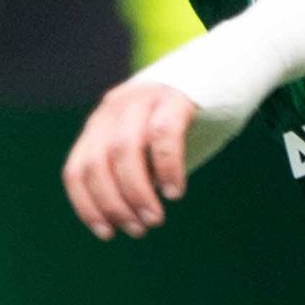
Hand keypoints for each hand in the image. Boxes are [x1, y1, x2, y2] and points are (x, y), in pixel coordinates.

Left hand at [61, 79, 208, 240]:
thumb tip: (127, 216)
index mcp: (101, 123)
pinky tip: (175, 192)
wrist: (227, 70)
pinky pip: (162, 135)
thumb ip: (135, 172)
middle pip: (97, 163)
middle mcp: (115, 108)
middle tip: (137, 229)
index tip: (107, 234)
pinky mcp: (176, 97)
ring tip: (155, 218)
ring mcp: (143, 98)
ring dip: (136, 192)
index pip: (77, 170)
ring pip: (123, 150)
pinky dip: (165, 168)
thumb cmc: (187, 121)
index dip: (87, 206)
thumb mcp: (150, 146)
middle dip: (113, 204)